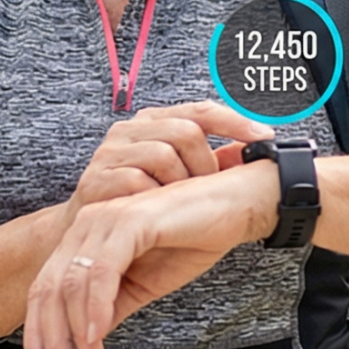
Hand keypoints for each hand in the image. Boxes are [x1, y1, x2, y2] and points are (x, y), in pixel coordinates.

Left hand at [22, 160, 280, 348]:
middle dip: (51, 338)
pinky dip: (96, 308)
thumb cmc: (192, 240)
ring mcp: (107, 220)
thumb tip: (83, 342)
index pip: (47, 287)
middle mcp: (88, 225)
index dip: (38, 329)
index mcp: (86, 237)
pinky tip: (97, 337)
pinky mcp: (131, 221)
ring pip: (73, 284)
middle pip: (51, 288)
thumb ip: (112, 307)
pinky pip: (103, 271)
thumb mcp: (144, 285)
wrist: (235, 207)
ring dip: (76, 333)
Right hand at [68, 102, 269, 209]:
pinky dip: (154, 199)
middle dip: (205, 164)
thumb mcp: (178, 180)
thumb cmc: (141, 208)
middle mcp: (128, 130)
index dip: (235, 121)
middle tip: (205, 190)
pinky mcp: (95, 180)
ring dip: (180, 184)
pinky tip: (156, 213)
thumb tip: (257, 149)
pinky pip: (138, 182)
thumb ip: (211, 163)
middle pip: (186, 131)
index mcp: (152, 123)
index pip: (200, 111)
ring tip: (178, 204)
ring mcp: (109, 153)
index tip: (264, 137)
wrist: (83, 238)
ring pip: (163, 154)